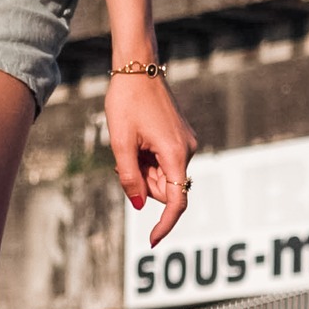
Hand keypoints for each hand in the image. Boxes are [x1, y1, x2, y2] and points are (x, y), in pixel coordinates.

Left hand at [106, 71, 197, 246]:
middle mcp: (187, 150)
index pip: (177, 201)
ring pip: (162, 175)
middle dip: (143, 184)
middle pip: (165, 188)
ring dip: (143, 170)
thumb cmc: (127, 102)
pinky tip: (135, 141)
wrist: (137, 68)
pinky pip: (163, 162)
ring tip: (129, 144)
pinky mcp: (180, 138)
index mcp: (176, 153)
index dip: (165, 224)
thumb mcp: (121, 143)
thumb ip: (130, 178)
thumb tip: (140, 206)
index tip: (152, 241)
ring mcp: (185, 144)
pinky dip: (147, 161)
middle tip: (123, 159)